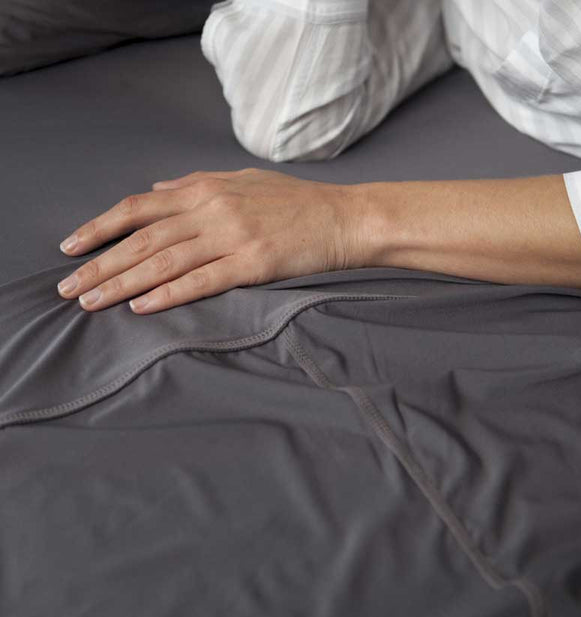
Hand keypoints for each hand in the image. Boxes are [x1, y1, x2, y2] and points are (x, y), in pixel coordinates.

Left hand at [56, 168, 367, 313]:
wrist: (347, 218)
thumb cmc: (300, 202)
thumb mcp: (245, 180)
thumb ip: (199, 184)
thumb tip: (158, 191)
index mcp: (207, 188)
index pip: (138, 208)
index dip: (100, 227)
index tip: (72, 247)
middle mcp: (213, 209)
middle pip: (141, 238)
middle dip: (100, 263)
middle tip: (68, 287)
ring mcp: (233, 236)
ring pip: (163, 261)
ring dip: (123, 283)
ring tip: (92, 302)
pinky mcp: (253, 263)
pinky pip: (201, 280)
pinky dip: (168, 294)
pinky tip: (142, 307)